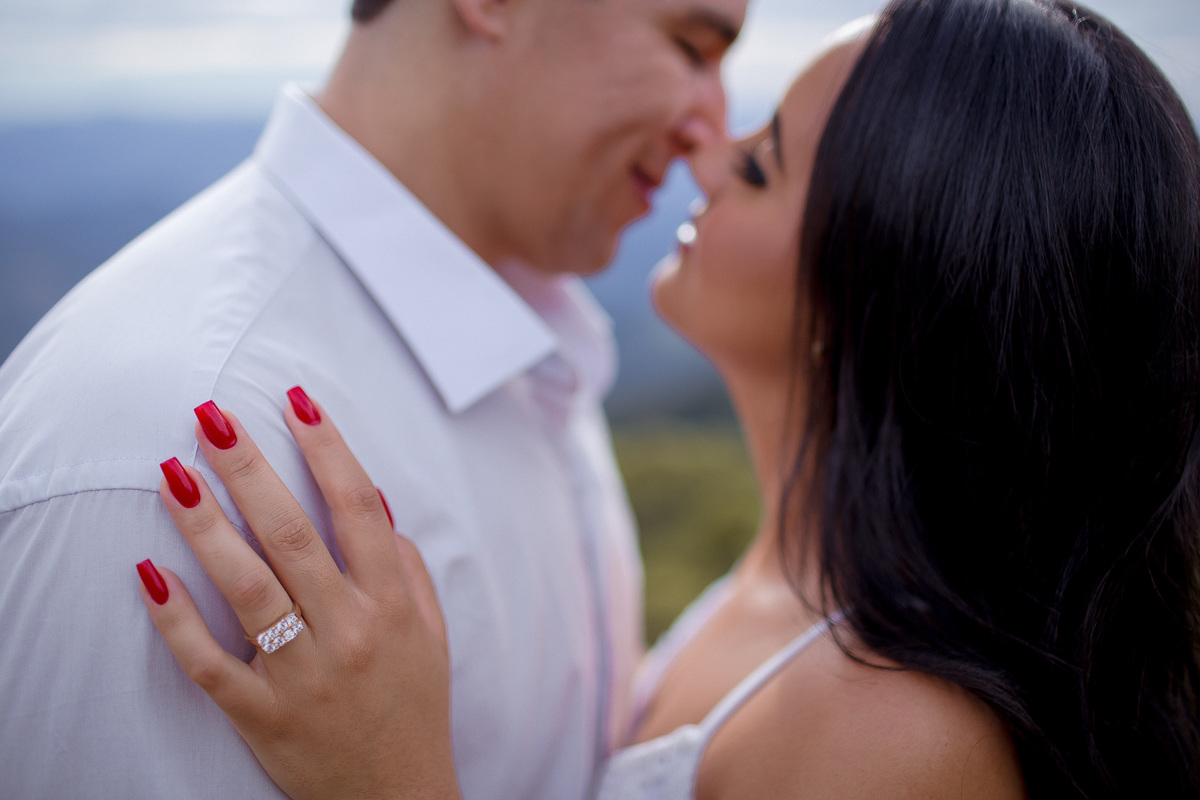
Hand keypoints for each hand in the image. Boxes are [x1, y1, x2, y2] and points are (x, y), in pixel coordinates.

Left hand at [137, 388, 460, 799]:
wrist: (397, 795)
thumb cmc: (414, 703)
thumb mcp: (432, 631)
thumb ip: (407, 566)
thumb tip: (372, 503)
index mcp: (392, 604)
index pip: (357, 509)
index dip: (327, 448)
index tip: (296, 401)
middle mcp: (348, 631)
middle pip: (292, 535)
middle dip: (250, 470)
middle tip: (212, 418)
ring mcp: (301, 675)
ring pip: (247, 589)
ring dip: (206, 527)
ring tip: (172, 474)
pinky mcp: (260, 715)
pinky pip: (210, 664)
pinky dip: (178, 620)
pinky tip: (151, 574)